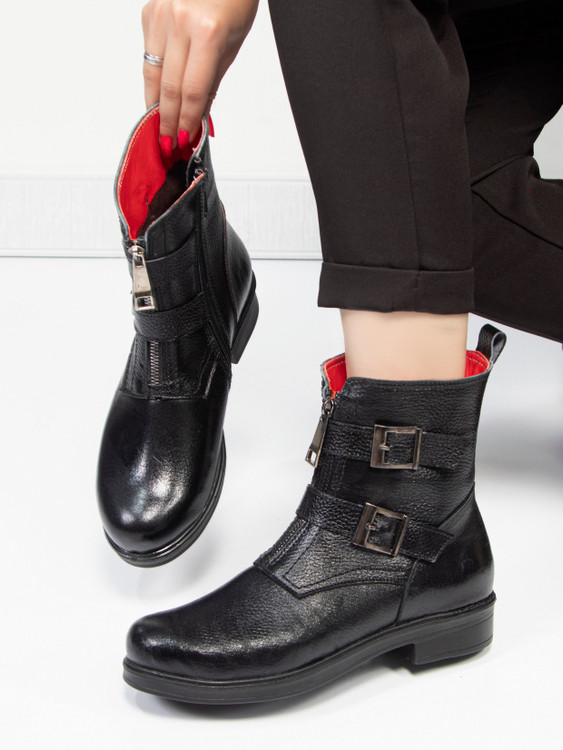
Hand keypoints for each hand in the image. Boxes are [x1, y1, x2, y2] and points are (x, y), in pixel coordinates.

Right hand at [142, 0, 258, 152]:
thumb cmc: (233, 0)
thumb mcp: (231, 45)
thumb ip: (211, 83)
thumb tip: (198, 117)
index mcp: (207, 32)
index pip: (192, 91)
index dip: (186, 120)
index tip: (183, 141)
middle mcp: (180, 22)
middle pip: (168, 87)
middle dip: (167, 121)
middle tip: (166, 144)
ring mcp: (160, 15)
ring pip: (152, 73)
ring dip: (155, 105)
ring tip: (159, 128)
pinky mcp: (148, 12)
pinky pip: (149, 54)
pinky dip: (153, 78)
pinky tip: (158, 97)